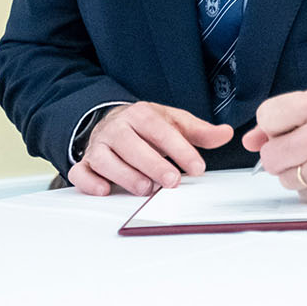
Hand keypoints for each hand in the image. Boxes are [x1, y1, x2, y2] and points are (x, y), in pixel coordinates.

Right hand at [69, 102, 233, 196]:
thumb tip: (226, 133)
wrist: (112, 122)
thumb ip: (200, 131)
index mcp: (141, 115)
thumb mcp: (175, 123)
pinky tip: (105, 190)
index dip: (180, 149)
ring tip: (146, 188)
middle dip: (152, 164)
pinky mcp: (85, 163)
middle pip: (131, 145)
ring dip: (125, 176)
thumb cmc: (147, 127)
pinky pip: (80, 173)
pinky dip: (89, 183)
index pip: (160, 130)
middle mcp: (117, 129)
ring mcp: (98, 146)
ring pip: (106, 160)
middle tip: (172, 180)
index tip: (197, 167)